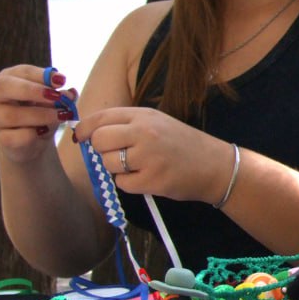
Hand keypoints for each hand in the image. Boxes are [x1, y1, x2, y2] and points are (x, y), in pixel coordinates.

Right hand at [0, 65, 77, 164]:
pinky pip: (17, 136)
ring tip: (62, 116)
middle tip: (57, 97)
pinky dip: (34, 134)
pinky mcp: (1, 140)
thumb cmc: (40, 115)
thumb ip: (60, 96)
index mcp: (7, 79)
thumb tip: (70, 93)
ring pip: (13, 115)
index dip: (41, 75)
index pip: (20, 72)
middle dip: (33, 90)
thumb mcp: (51, 102)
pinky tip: (44, 132)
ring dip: (42, 115)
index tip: (62, 80)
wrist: (31, 144)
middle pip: (5, 87)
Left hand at [74, 105, 228, 204]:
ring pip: (108, 163)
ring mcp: (149, 156)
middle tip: (118, 156)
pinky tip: (148, 179)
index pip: (101, 118)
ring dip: (117, 169)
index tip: (81, 137)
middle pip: (100, 140)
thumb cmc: (184, 145)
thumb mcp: (158, 123)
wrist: (216, 166)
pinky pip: (123, 184)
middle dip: (102, 151)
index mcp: (144, 115)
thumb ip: (127, 125)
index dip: (85, 129)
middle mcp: (145, 132)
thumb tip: (90, 135)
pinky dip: (131, 184)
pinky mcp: (153, 179)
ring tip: (139, 167)